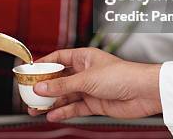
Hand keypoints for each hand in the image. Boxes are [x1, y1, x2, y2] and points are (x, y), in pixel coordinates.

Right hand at [28, 48, 161, 121]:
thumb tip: (41, 87)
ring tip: (36, 109)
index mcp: (84, 57)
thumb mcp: (86, 79)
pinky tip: (52, 115)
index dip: (44, 64)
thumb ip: (62, 85)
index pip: (58, 58)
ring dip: (51, 102)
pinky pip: (75, 108)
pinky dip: (63, 112)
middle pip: (59, 79)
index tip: (29, 72)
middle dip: (44, 87)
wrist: (144, 92)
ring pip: (65, 96)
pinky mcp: (95, 103)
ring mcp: (90, 88)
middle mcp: (85, 72)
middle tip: (29, 95)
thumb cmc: (122, 75)